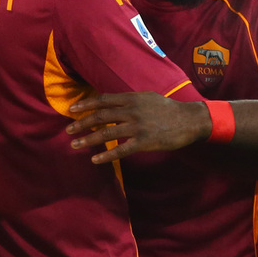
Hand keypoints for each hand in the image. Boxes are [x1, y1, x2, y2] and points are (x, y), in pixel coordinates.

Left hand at [67, 92, 210, 162]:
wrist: (189, 120)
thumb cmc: (167, 109)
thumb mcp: (147, 97)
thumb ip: (128, 100)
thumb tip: (110, 102)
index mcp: (131, 98)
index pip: (103, 100)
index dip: (86, 105)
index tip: (72, 110)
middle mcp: (132, 111)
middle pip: (100, 116)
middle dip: (82, 123)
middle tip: (68, 130)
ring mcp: (137, 127)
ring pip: (107, 133)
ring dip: (88, 139)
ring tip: (75, 144)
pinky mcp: (144, 142)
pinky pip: (121, 150)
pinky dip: (106, 155)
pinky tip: (95, 159)